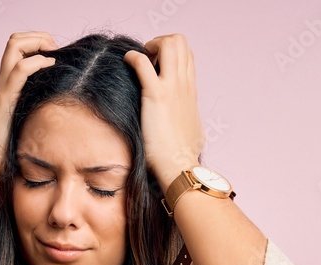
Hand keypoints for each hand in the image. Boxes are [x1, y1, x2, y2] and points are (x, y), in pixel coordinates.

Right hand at [0, 31, 57, 183]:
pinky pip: (19, 70)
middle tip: (55, 50)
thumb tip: (59, 109)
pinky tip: (50, 67)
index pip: (17, 48)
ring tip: (53, 55)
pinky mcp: (4, 99)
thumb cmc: (7, 149)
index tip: (55, 55)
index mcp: (8, 85)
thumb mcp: (25, 122)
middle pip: (14, 40)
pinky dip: (37, 62)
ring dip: (38, 42)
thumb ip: (35, 109)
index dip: (37, 43)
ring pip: (14, 46)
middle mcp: (3, 81)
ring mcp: (3, 88)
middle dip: (39, 37)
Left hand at [123, 34, 205, 192]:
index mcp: (191, 91)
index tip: (156, 65)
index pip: (187, 55)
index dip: (170, 52)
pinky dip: (133, 57)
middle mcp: (185, 84)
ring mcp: (173, 88)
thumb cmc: (184, 156)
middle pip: (180, 42)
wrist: (180, 167)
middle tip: (146, 59)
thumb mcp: (194, 131)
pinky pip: (143, 62)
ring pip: (168, 44)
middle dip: (160, 42)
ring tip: (138, 60)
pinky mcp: (156, 96)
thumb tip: (193, 129)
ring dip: (150, 45)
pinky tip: (126, 64)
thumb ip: (192, 123)